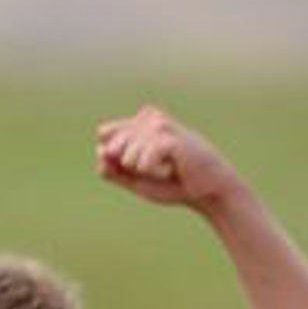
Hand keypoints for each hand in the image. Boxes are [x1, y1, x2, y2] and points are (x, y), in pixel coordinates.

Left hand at [95, 105, 243, 212]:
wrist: (208, 191)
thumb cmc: (174, 184)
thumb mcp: (138, 181)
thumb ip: (115, 171)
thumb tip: (99, 154)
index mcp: (140, 120)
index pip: (106, 134)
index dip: (116, 158)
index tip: (141, 166)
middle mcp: (149, 116)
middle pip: (113, 146)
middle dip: (128, 166)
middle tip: (154, 168)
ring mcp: (161, 125)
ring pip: (127, 155)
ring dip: (143, 171)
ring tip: (166, 168)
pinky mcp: (170, 138)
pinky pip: (143, 160)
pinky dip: (153, 172)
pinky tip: (171, 169)